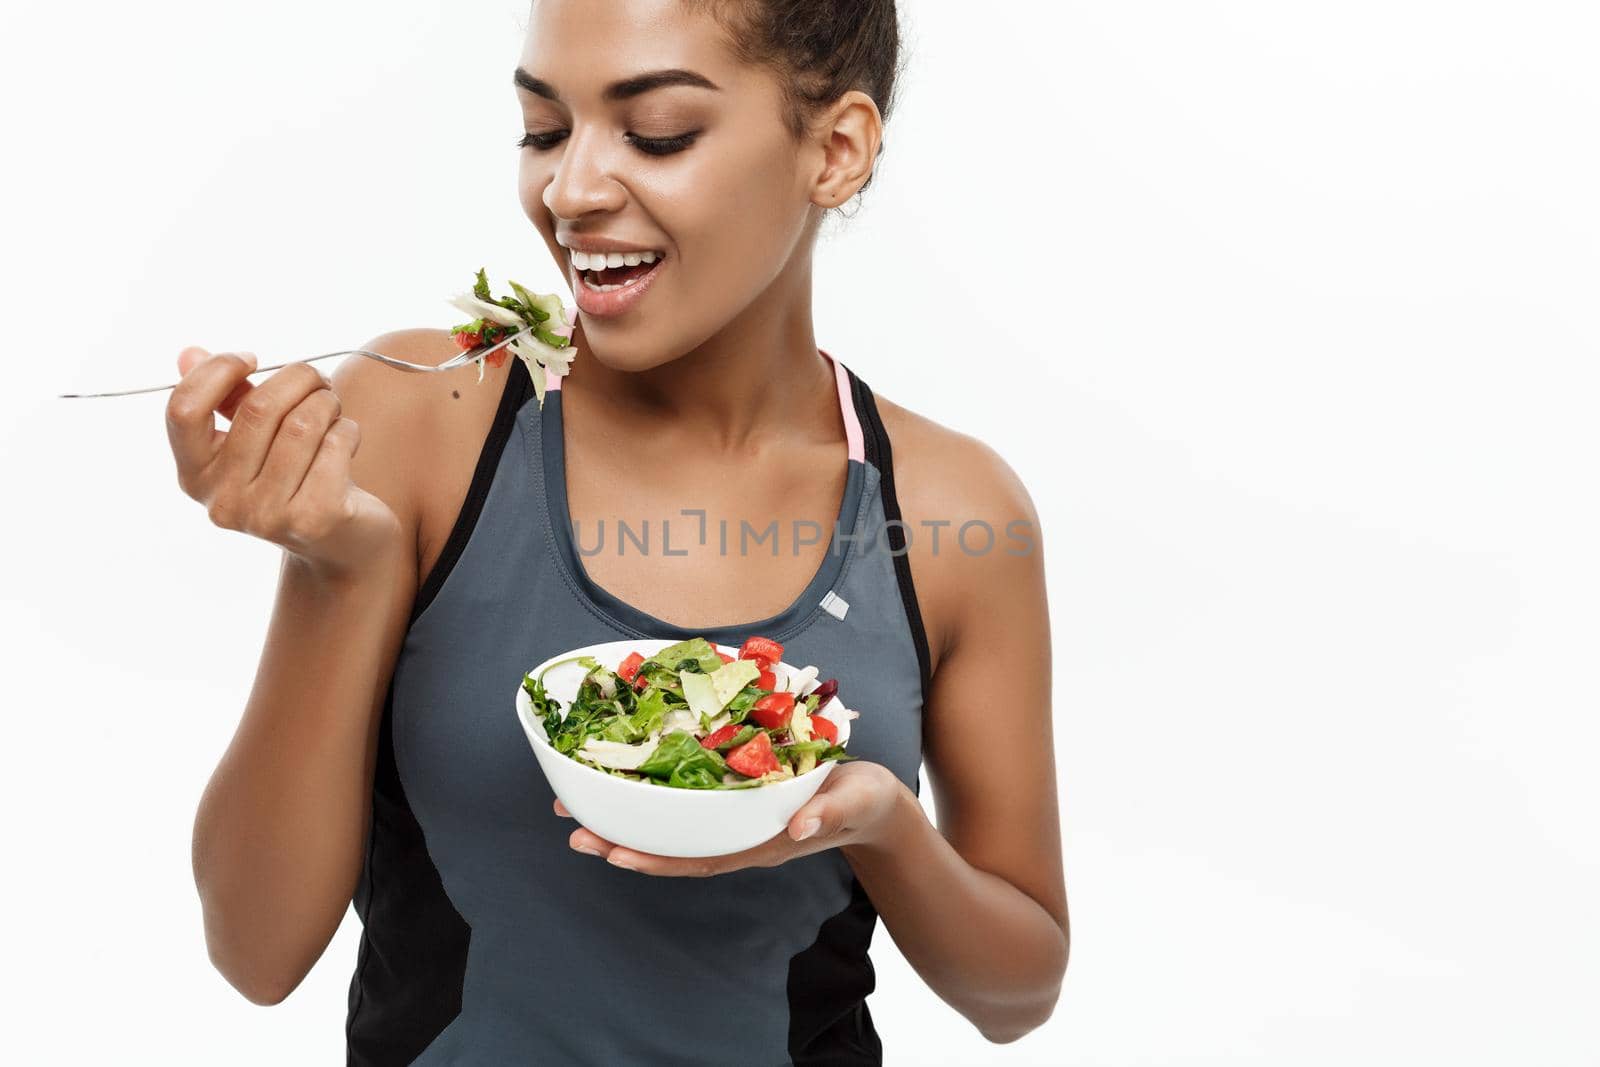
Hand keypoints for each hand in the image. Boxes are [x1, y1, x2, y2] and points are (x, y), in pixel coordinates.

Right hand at [166, 347, 402, 579]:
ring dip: (327, 403)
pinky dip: (348, 430)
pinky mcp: (314, 519)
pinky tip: (346, 441)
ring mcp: (267, 515)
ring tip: (332, 408)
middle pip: (258, 409)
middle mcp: (223, 501)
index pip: (183, 410)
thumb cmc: (296, 479)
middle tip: (316, 379)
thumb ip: (225, 400)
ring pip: (303, 424)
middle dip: (297, 378)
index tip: (251, 359)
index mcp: (195, 476)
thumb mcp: (255, 442)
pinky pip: (335, 445)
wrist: (342, 544)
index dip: (217, 371)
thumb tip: (189, 352)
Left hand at [560, 760, 908, 876]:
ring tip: (578, 810)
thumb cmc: (863, 799)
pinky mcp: (734, 800)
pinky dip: (651, 798)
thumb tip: (796, 828)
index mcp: (761, 843)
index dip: (656, 859)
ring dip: (625, 823)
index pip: (700, 859)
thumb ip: (828, 813)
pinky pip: (685, 806)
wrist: (872, 798)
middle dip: (621, 843)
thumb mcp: (853, 800)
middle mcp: (739, 837)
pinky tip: (623, 784)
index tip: (614, 854)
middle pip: (672, 849)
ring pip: (672, 830)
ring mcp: (734, 822)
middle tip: (572, 829)